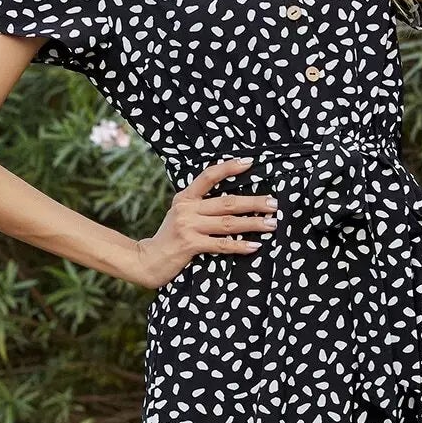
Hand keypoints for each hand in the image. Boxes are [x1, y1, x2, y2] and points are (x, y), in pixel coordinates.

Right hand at [127, 157, 278, 289]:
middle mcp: (187, 209)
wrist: (147, 260)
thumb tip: (233, 203)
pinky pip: (221, 245)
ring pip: (228, 223)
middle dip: (254, 203)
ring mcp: (188, 226)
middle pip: (227, 202)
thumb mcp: (180, 214)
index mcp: (185, 197)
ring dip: (252, 224)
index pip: (209, 176)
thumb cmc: (170, 238)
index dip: (229, 168)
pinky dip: (239, 246)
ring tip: (271, 224)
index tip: (250, 162)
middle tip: (274, 203)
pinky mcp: (190, 245)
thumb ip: (200, 205)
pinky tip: (254, 246)